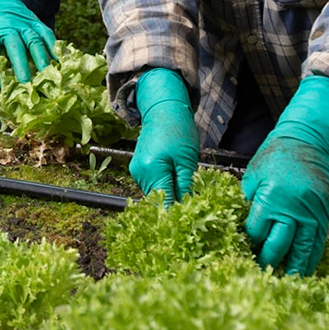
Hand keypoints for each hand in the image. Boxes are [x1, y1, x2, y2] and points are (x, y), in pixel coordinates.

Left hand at [0, 0, 56, 87]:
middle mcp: (9, 27)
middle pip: (15, 46)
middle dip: (21, 64)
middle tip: (25, 81)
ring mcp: (25, 24)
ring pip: (34, 40)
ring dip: (41, 58)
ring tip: (46, 74)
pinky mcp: (37, 23)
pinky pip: (47, 35)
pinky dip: (54, 48)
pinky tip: (59, 60)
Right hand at [130, 68, 199, 203]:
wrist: (162, 110)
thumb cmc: (177, 129)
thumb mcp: (187, 159)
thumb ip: (184, 185)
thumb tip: (187, 206)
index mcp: (152, 170)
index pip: (164, 202)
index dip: (177, 213)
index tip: (190, 220)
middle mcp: (140, 173)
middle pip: (158, 200)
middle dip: (173, 204)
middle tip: (192, 205)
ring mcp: (137, 171)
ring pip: (155, 193)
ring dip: (168, 194)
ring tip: (184, 187)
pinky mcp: (138, 168)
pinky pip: (152, 184)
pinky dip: (163, 185)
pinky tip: (174, 179)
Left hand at [242, 76, 328, 275]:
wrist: (307, 141)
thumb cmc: (276, 156)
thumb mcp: (253, 175)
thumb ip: (249, 203)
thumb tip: (245, 230)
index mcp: (271, 198)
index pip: (258, 233)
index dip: (250, 246)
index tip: (243, 256)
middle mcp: (293, 209)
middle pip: (280, 246)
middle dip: (269, 263)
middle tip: (260, 278)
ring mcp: (312, 213)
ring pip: (304, 249)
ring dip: (295, 269)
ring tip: (287, 284)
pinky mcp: (325, 214)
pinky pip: (319, 242)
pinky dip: (312, 257)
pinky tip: (305, 269)